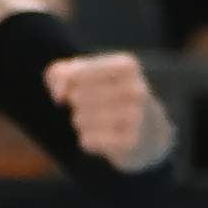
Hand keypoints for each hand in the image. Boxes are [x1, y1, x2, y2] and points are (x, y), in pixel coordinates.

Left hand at [44, 51, 172, 169]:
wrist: (148, 132)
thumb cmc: (107, 95)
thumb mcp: (83, 74)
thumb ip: (59, 74)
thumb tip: (59, 95)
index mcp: (126, 66)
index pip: (75, 73)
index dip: (67, 84)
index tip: (77, 87)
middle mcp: (136, 88)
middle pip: (76, 97)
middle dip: (76, 105)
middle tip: (94, 107)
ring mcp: (136, 116)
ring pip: (79, 119)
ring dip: (81, 123)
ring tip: (99, 122)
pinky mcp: (130, 142)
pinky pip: (86, 140)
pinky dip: (87, 140)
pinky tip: (103, 138)